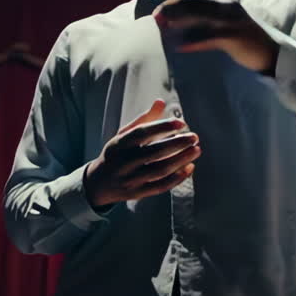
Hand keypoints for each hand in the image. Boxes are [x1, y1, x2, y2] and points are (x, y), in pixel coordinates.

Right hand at [84, 99, 200, 209]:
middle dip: (177, 144)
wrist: (99, 183)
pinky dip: (177, 178)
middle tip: (194, 137)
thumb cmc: (117, 154)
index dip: (162, 127)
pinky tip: (189, 167)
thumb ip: (143, 120)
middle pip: (154, 152)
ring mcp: (131, 179)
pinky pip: (160, 186)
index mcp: (120, 144)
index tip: (181, 123)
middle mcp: (124, 162)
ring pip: (160, 170)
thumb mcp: (124, 135)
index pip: (142, 133)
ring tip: (196, 150)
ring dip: (181, 160)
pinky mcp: (138, 193)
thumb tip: (161, 102)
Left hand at [153, 0, 279, 74]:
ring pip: (201, 14)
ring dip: (180, 19)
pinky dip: (194, 41)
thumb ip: (206, 13)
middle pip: (196, 0)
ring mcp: (232, 20)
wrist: (269, 51)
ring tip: (163, 26)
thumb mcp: (224, 18)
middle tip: (156, 15)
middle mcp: (228, 4)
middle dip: (173, 5)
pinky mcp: (235, 36)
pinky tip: (180, 46)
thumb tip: (176, 16)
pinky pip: (210, 37)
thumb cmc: (242, 36)